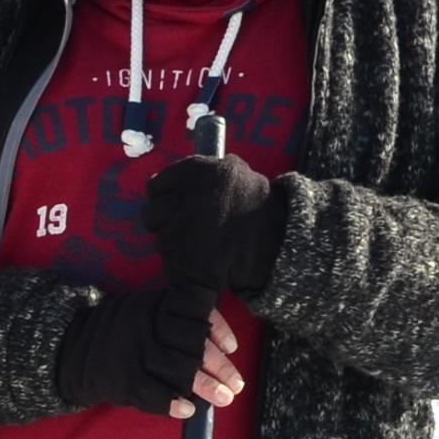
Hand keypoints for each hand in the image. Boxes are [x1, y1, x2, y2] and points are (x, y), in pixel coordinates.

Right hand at [56, 281, 240, 418]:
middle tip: (236, 384)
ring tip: (224, 398)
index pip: (193, 311)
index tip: (231, 347)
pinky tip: (189, 410)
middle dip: (219, 366)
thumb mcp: (142, 311)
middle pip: (191, 345)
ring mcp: (133, 354)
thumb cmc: (118, 333)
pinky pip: (153, 393)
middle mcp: (146, 327)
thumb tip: (220, 342)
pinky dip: (172, 403)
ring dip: (205, 386)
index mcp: (153, 306)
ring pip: (178, 369)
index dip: (216, 328)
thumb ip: (175, 317)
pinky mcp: (122, 379)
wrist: (69, 351)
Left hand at [141, 151, 281, 297]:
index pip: (156, 187)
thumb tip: (153, 184)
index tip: (183, 206)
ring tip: (209, 244)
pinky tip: (208, 260)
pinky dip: (184, 267)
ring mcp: (185, 229)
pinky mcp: (187, 259)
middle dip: (166, 223)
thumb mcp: (233, 173)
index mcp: (196, 170)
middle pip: (151, 214)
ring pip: (162, 241)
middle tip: (196, 228)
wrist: (287, 237)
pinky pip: (172, 264)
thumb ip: (196, 176)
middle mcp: (187, 196)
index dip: (167, 199)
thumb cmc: (258, 206)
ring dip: (178, 246)